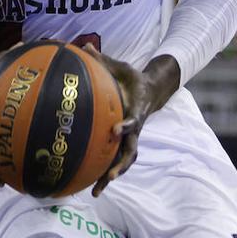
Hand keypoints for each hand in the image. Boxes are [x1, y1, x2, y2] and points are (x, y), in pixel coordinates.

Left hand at [81, 43, 157, 196]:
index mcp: (137, 110)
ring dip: (112, 176)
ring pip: (124, 161)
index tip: (117, 130)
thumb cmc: (132, 78)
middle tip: (110, 177)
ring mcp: (131, 138)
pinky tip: (88, 186)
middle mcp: (136, 128)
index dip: (127, 125)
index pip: (134, 120)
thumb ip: (103, 59)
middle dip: (121, 165)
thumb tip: (85, 45)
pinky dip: (104, 173)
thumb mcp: (121, 66)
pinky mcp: (123, 143)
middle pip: (131, 151)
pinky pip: (114, 160)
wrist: (151, 90)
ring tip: (96, 192)